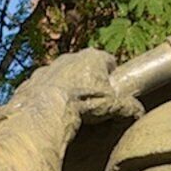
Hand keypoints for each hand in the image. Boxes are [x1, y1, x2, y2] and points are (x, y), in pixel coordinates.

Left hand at [12, 47, 140, 128]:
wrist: (43, 109)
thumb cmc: (82, 103)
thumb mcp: (113, 106)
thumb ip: (128, 107)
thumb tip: (140, 113)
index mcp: (93, 57)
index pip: (109, 62)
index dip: (112, 77)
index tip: (112, 92)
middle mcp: (70, 57)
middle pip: (84, 68)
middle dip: (88, 82)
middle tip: (91, 103)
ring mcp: (48, 68)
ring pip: (62, 77)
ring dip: (66, 89)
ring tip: (69, 109)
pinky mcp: (31, 81)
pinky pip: (42, 88)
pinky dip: (46, 97)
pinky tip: (50, 112)